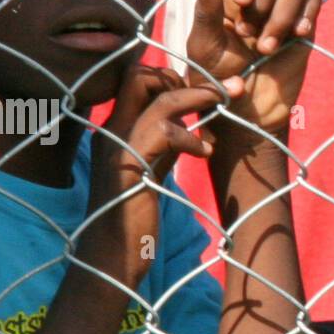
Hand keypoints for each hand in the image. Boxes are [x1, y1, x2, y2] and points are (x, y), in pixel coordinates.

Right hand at [80, 65, 221, 286]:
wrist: (110, 258)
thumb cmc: (133, 219)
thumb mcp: (151, 172)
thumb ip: (164, 147)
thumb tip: (190, 129)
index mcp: (115, 129)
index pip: (136, 80)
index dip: (169, 78)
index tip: (201, 94)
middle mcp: (111, 131)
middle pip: (139, 75)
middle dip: (182, 77)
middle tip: (217, 92)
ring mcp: (117, 146)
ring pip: (155, 97)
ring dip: (196, 96)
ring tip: (223, 105)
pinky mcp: (130, 167)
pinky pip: (163, 132)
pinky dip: (190, 136)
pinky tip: (205, 152)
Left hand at [185, 0, 321, 141]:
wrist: (247, 112)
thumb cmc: (218, 80)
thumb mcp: (204, 47)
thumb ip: (206, 11)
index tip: (242, 2)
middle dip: (263, 0)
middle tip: (248, 35)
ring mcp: (282, 4)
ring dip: (282, 14)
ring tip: (267, 48)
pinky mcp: (304, 20)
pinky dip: (307, 11)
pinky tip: (298, 34)